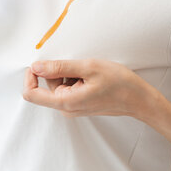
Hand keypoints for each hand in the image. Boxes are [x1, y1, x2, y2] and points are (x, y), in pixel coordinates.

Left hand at [22, 59, 161, 119]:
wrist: (139, 99)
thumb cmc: (119, 83)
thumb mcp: (88, 67)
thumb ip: (59, 67)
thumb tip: (36, 67)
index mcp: (64, 102)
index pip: (30, 93)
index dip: (31, 75)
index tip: (42, 62)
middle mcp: (65, 108)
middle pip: (46, 85)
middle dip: (58, 71)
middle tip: (80, 67)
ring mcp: (72, 107)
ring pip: (57, 85)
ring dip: (69, 74)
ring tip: (89, 73)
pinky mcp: (78, 103)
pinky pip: (68, 87)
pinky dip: (75, 78)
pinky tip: (91, 77)